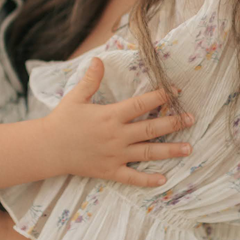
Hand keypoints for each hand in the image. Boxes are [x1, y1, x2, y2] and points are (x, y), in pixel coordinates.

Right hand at [41, 58, 193, 187]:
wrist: (48, 148)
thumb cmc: (62, 121)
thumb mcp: (76, 97)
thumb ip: (91, 79)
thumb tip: (99, 59)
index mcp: (111, 116)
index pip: (142, 104)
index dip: (160, 97)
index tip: (175, 92)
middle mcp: (117, 136)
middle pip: (151, 129)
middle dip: (174, 123)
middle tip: (191, 119)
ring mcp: (115, 155)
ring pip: (148, 153)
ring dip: (170, 151)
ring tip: (188, 149)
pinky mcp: (109, 170)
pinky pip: (132, 177)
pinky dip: (148, 179)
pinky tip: (163, 179)